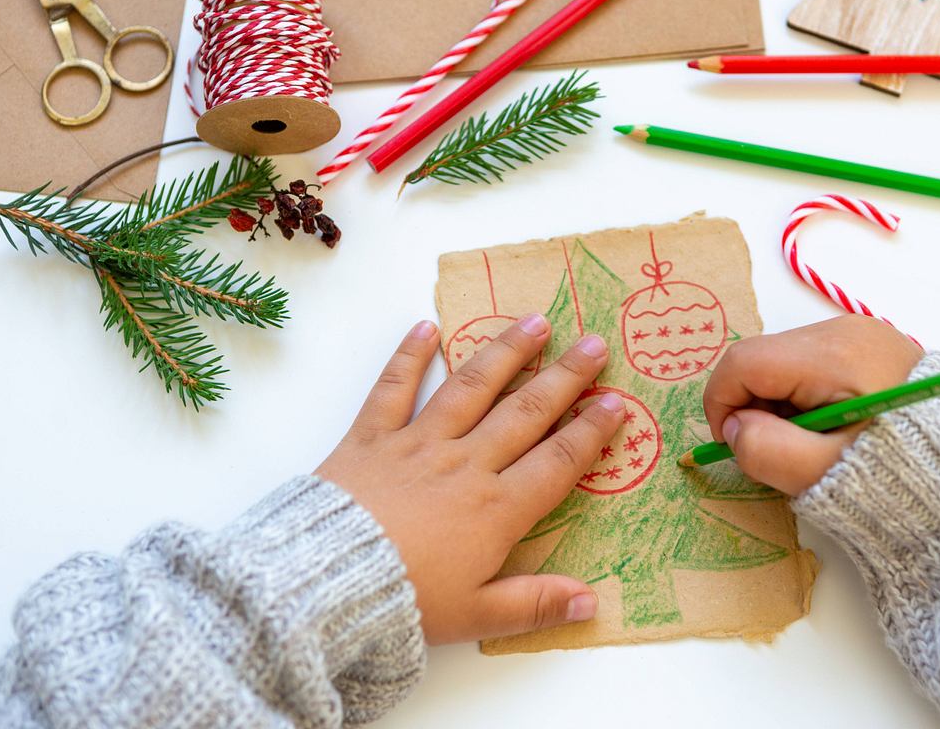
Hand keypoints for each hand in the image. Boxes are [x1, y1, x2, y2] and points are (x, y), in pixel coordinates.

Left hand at [315, 314, 623, 643]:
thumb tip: (590, 604)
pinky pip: (393, 388)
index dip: (591, 431)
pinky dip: (409, 356)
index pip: (558, 461)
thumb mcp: (476, 616)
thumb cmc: (403, 601)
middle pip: (525, 412)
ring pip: (471, 388)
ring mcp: (417, 443)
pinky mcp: (371, 436)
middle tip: (593, 343)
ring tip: (534, 322)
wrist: (322, 584)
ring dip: (506, 353)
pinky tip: (427, 327)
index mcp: (496, 509)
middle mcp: (465, 464)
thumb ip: (534, 604)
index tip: (617, 401)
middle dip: (564, 377)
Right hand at [703, 315, 922, 495]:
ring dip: (780, 404)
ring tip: (812, 445)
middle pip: (763, 359)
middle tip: (780, 452)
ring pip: (785, 362)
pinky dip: (806, 397)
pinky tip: (831, 429)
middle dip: (755, 406)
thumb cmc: (898, 478)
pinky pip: (814, 364)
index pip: (743, 362)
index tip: (734, 445)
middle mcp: (845, 330)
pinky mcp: (873, 347)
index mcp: (833, 354)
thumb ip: (765, 450)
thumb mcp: (822, 473)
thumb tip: (735, 428)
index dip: (722, 404)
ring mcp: (862, 334)